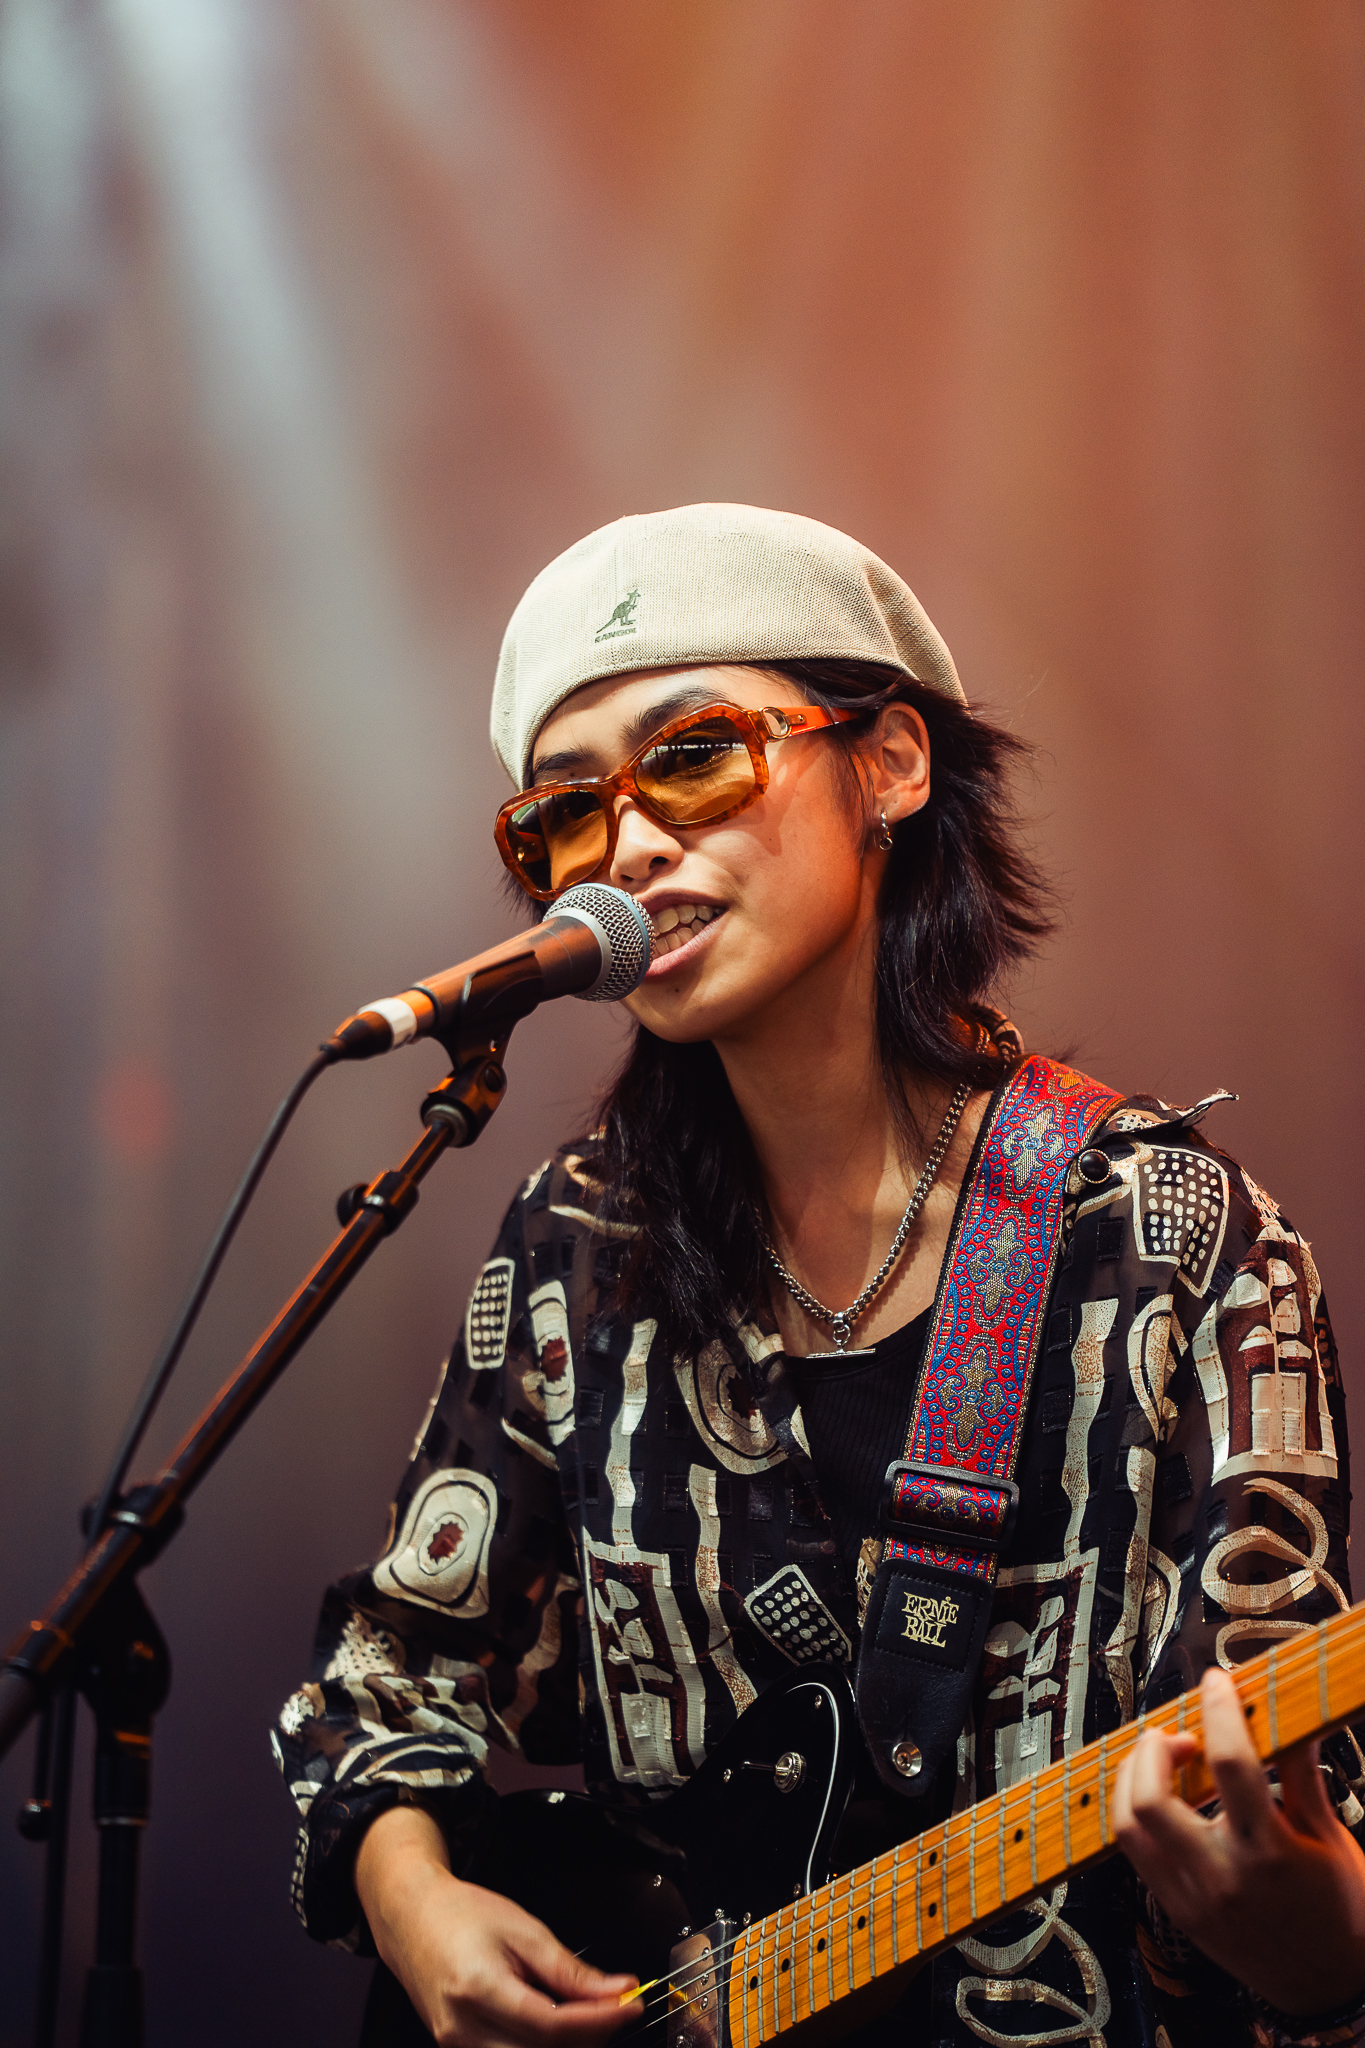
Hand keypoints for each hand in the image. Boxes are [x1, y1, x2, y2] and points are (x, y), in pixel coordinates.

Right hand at [355, 1805, 637, 2047]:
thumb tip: (614, 1991)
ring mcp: (458, 2046)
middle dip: (589, 2037)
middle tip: (616, 2008)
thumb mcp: (522, 1929)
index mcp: (480, 1990)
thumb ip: (568, 1969)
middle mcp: (464, 2030)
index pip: (551, 2026)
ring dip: (567, 2046)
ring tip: (590, 2017)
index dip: (598, 2021)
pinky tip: (559, 2026)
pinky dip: (541, 2047)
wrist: (412, 1919)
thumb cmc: (462, 1915)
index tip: (631, 2005)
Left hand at [1114, 1663, 1364, 2013]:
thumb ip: (1304, 1775)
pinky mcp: (1179, 1913)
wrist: (1332, 1992)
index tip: (1217, 1683)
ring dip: (1133, 1777)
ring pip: (1129, 1825)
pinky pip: (1136, 1854)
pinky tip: (1160, 1798)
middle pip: (1151, 1797)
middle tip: (1178, 1732)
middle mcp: (1222, 1877)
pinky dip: (1138, 1814)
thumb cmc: (1344, 1920)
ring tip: (1161, 1759)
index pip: (1232, 1763)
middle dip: (1153, 1748)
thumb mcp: (1332, 1840)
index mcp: (1269, 1854)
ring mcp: (1193, 1899)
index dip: (1219, 1709)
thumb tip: (1291, 1718)